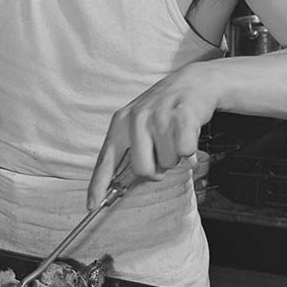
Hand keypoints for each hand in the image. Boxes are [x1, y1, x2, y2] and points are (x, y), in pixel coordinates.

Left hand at [86, 65, 214, 209]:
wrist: (195, 81)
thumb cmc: (165, 108)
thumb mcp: (140, 122)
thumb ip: (132, 149)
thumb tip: (128, 180)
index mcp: (121, 123)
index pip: (106, 159)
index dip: (98, 184)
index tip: (92, 204)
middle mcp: (136, 118)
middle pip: (142, 169)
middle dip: (157, 169)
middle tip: (163, 153)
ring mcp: (158, 116)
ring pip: (167, 161)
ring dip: (176, 154)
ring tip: (176, 134)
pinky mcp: (181, 115)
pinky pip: (185, 150)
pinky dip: (190, 147)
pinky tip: (188, 131)